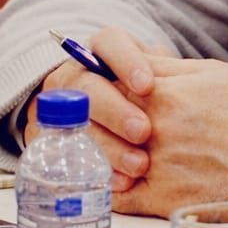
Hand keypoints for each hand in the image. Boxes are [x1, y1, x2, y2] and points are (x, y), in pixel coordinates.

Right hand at [25, 27, 170, 189]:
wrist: (97, 115)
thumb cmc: (138, 92)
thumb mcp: (153, 73)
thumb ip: (166, 71)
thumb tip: (182, 75)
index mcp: (100, 51)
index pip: (109, 44)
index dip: (126, 63)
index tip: (147, 85)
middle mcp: (73, 74)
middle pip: (88, 87)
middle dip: (116, 111)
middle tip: (143, 131)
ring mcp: (54, 107)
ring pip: (74, 124)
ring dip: (107, 147)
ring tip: (138, 165)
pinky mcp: (45, 140)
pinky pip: (65, 157)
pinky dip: (95, 171)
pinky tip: (122, 182)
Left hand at [113, 55, 227, 219]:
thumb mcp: (212, 74)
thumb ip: (165, 67)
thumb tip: (133, 57)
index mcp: (162, 93)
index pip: (106, 83)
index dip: (102, 86)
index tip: (104, 91)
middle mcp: (153, 128)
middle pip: (100, 121)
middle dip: (98, 120)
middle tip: (103, 122)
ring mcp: (155, 165)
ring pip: (102, 158)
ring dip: (101, 153)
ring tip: (112, 150)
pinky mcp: (162, 199)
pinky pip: (118, 197)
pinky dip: (113, 188)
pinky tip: (122, 179)